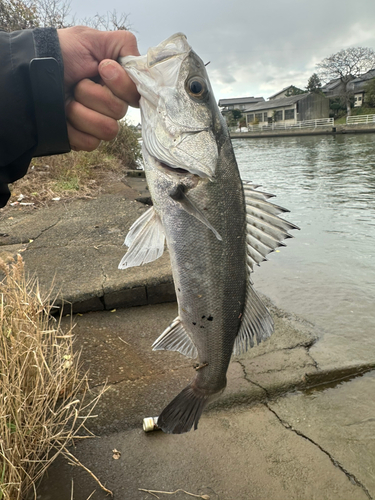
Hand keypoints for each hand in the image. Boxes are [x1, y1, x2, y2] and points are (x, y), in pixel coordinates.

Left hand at [57, 26, 139, 150]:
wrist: (29, 75)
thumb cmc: (59, 54)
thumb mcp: (91, 39)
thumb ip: (124, 45)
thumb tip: (143, 66)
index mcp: (117, 84)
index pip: (136, 95)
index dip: (120, 84)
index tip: (102, 69)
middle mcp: (111, 105)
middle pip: (119, 112)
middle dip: (93, 94)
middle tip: (77, 83)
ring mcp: (98, 124)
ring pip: (108, 130)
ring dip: (82, 112)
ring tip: (67, 99)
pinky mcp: (85, 139)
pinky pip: (91, 144)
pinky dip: (74, 129)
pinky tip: (64, 117)